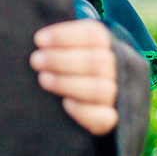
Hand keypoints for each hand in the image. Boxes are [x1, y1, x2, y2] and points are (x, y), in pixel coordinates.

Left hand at [30, 19, 117, 134]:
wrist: (99, 104)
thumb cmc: (77, 69)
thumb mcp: (74, 50)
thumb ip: (63, 44)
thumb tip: (40, 40)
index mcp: (110, 46)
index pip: (94, 35)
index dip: (65, 35)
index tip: (39, 40)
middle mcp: (120, 68)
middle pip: (97, 60)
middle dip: (61, 60)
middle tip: (36, 60)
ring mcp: (119, 95)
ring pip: (100, 89)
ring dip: (67, 83)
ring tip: (43, 79)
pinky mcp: (114, 120)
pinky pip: (104, 117)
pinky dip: (83, 110)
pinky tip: (66, 103)